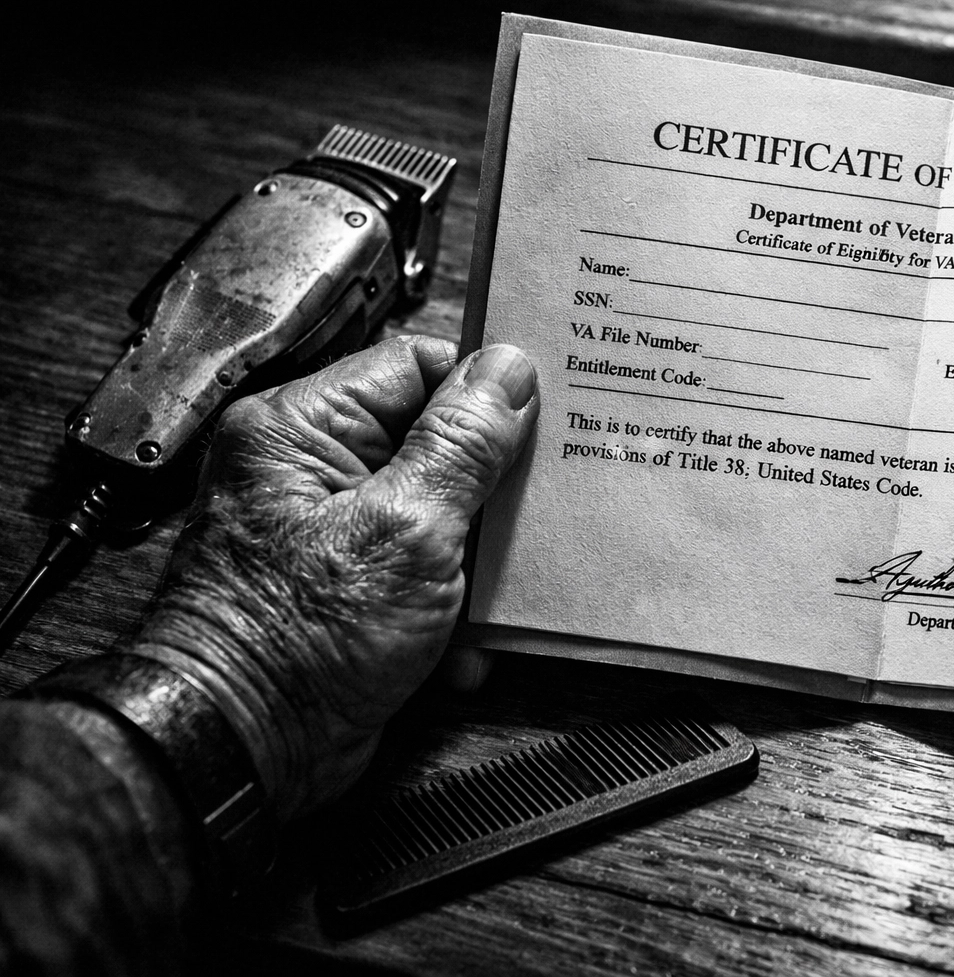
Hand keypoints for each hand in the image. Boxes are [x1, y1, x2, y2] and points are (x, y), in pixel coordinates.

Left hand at [126, 337, 537, 820]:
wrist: (242, 752)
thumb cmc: (297, 641)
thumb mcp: (407, 528)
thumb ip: (462, 445)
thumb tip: (505, 370)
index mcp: (302, 429)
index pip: (414, 366)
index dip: (484, 388)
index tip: (546, 411)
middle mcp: (309, 471)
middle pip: (433, 442)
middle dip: (489, 489)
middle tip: (536, 506)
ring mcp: (330, 532)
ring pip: (438, 512)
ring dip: (476, 559)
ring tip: (491, 591)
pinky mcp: (349, 588)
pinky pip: (421, 570)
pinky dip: (451, 606)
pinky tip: (462, 645)